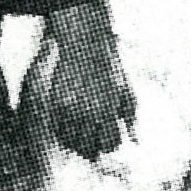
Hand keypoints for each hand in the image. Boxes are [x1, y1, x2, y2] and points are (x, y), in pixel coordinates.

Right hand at [34, 4, 134, 160]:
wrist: (85, 42)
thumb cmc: (110, 67)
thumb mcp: (127, 91)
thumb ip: (131, 117)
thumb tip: (134, 141)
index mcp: (110, 112)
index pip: (110, 144)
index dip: (109, 143)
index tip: (105, 138)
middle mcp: (90, 114)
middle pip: (90, 148)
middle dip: (92, 146)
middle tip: (91, 138)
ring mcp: (70, 110)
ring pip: (71, 142)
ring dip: (75, 140)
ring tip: (79, 131)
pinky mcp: (55, 103)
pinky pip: (57, 129)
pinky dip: (62, 131)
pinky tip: (66, 123)